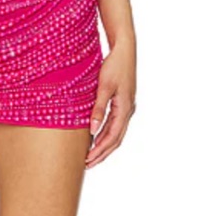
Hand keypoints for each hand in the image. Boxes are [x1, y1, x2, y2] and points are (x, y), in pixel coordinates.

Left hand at [85, 38, 136, 168]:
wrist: (124, 50)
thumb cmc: (114, 66)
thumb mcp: (103, 86)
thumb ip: (98, 109)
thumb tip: (92, 130)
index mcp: (124, 108)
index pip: (112, 137)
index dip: (100, 150)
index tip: (88, 160)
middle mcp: (128, 111)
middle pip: (116, 139)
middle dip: (102, 153)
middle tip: (87, 164)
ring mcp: (127, 107)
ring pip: (117, 133)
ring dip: (104, 145)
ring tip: (91, 155)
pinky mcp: (123, 103)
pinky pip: (116, 124)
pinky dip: (106, 134)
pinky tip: (96, 137)